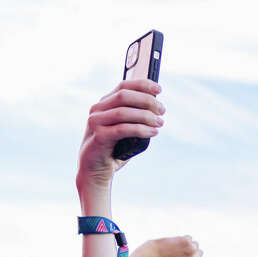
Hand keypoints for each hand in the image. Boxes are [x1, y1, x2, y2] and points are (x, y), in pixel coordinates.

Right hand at [76, 79, 164, 194]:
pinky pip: (122, 129)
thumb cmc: (114, 149)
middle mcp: (97, 110)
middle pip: (123, 96)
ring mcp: (95, 123)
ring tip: (160, 122)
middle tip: (162, 110)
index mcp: (104, 104)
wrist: (95, 171)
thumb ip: (135, 118)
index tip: (159, 89)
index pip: (122, 86)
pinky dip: (141, 129)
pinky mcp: (98, 137)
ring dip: (145, 116)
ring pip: (123, 112)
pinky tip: (153, 132)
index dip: (142, 85)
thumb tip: (157, 109)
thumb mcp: (126, 130)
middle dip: (146, 100)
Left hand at [137, 236, 207, 256]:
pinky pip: (189, 237)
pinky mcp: (186, 241)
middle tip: (179, 253)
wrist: (152, 256)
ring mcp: (191, 250)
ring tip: (176, 248)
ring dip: (188, 245)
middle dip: (192, 252)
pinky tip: (174, 243)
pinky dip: (183, 239)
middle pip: (200, 252)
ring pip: (195, 244)